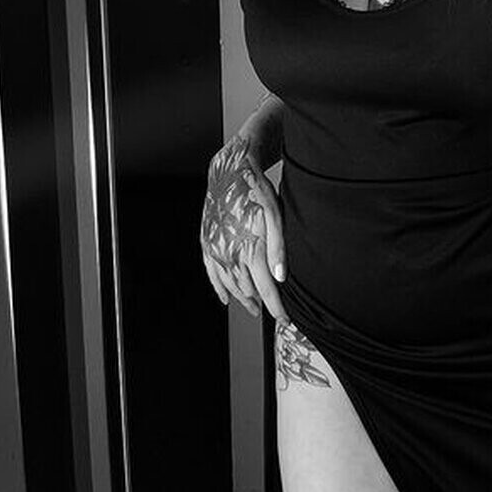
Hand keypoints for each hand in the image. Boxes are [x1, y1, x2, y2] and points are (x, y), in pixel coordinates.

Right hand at [200, 132, 288, 324]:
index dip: (276, 307)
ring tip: (252, 307)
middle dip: (260, 304)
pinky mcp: (206, 243)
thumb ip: (278, 248)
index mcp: (250, 249)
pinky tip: (225, 297)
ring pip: (229, 284)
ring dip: (241, 298)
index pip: (266, 289)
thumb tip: (281, 278)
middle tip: (270, 313)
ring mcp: (215, 250)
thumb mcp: (275, 216)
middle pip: (247, 290)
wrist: (229, 172)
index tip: (284, 319)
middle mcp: (230, 253)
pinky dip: (218, 287)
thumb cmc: (256, 191)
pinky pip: (212, 273)